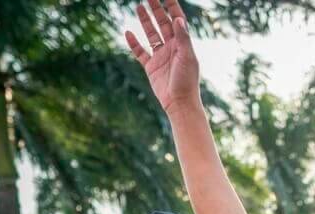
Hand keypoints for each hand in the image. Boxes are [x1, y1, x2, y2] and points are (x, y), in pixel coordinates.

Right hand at [125, 0, 200, 116]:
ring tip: (139, 6)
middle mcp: (172, 48)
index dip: (171, 7)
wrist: (179, 103)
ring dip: (145, 21)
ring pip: (151, 34)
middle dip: (156, 9)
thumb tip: (178, 19)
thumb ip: (182, 38)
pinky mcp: (151, 67)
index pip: (177, 20)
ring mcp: (161, 57)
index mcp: (182, 44)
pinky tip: (128, 32)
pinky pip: (140, 52)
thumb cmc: (187, 81)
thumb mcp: (187, 57)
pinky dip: (134, 43)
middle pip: (162, 23)